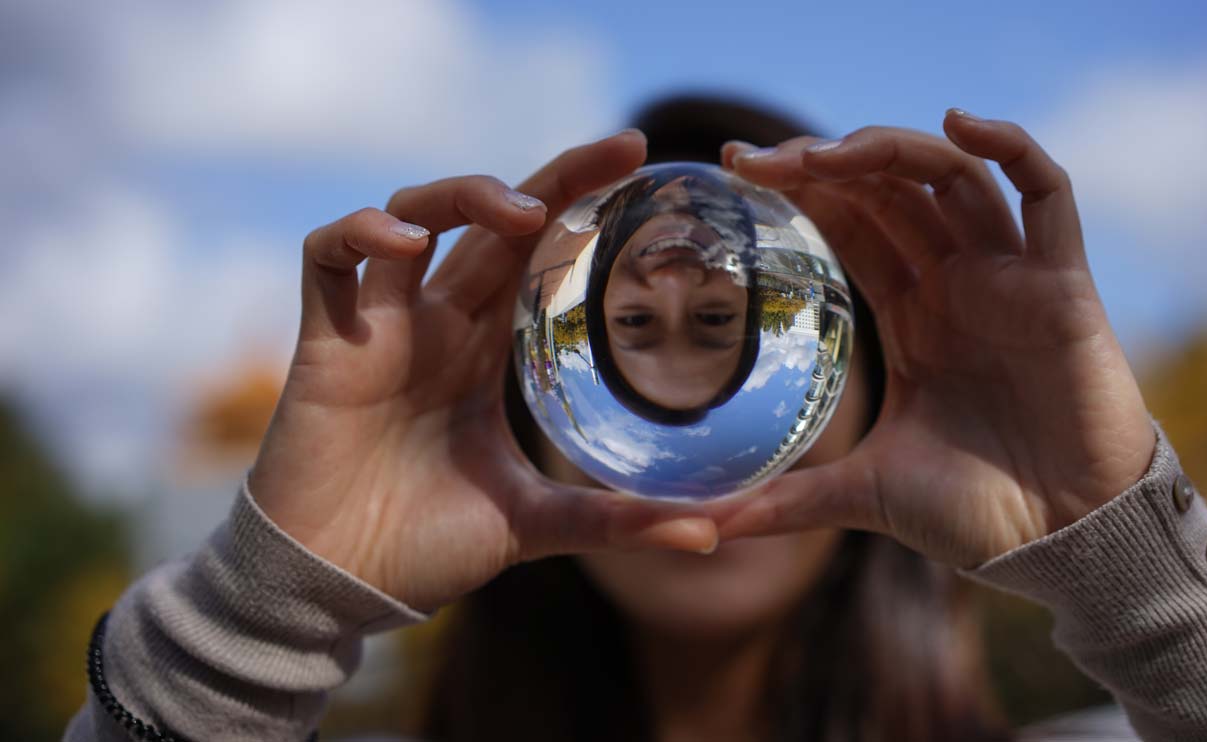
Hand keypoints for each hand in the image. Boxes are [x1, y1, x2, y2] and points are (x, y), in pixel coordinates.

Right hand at [249, 130, 716, 611]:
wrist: (341, 585)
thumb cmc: (427, 546)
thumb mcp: (537, 524)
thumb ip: (617, 520)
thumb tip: (712, 535)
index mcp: (484, 349)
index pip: (534, 253)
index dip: (578, 202)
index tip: (640, 167)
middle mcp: (437, 323)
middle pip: (488, 220)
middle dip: (551, 179)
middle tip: (620, 150)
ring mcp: (380, 325)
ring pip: (410, 215)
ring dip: (460, 196)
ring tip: (516, 212)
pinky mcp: (325, 341)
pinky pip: (327, 258)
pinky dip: (359, 235)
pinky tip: (407, 246)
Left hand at [709, 111, 1155, 568]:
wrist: (1066, 546)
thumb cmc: (977, 516)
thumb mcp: (863, 495)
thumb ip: (786, 499)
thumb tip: (704, 528)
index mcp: (914, 316)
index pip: (853, 226)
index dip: (804, 192)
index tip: (738, 173)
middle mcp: (958, 285)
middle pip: (891, 190)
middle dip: (825, 164)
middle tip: (755, 160)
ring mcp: (1011, 279)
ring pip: (953, 178)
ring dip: (891, 151)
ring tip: (826, 154)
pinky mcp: (1064, 285)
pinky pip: (1048, 194)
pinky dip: (1013, 147)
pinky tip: (960, 124)